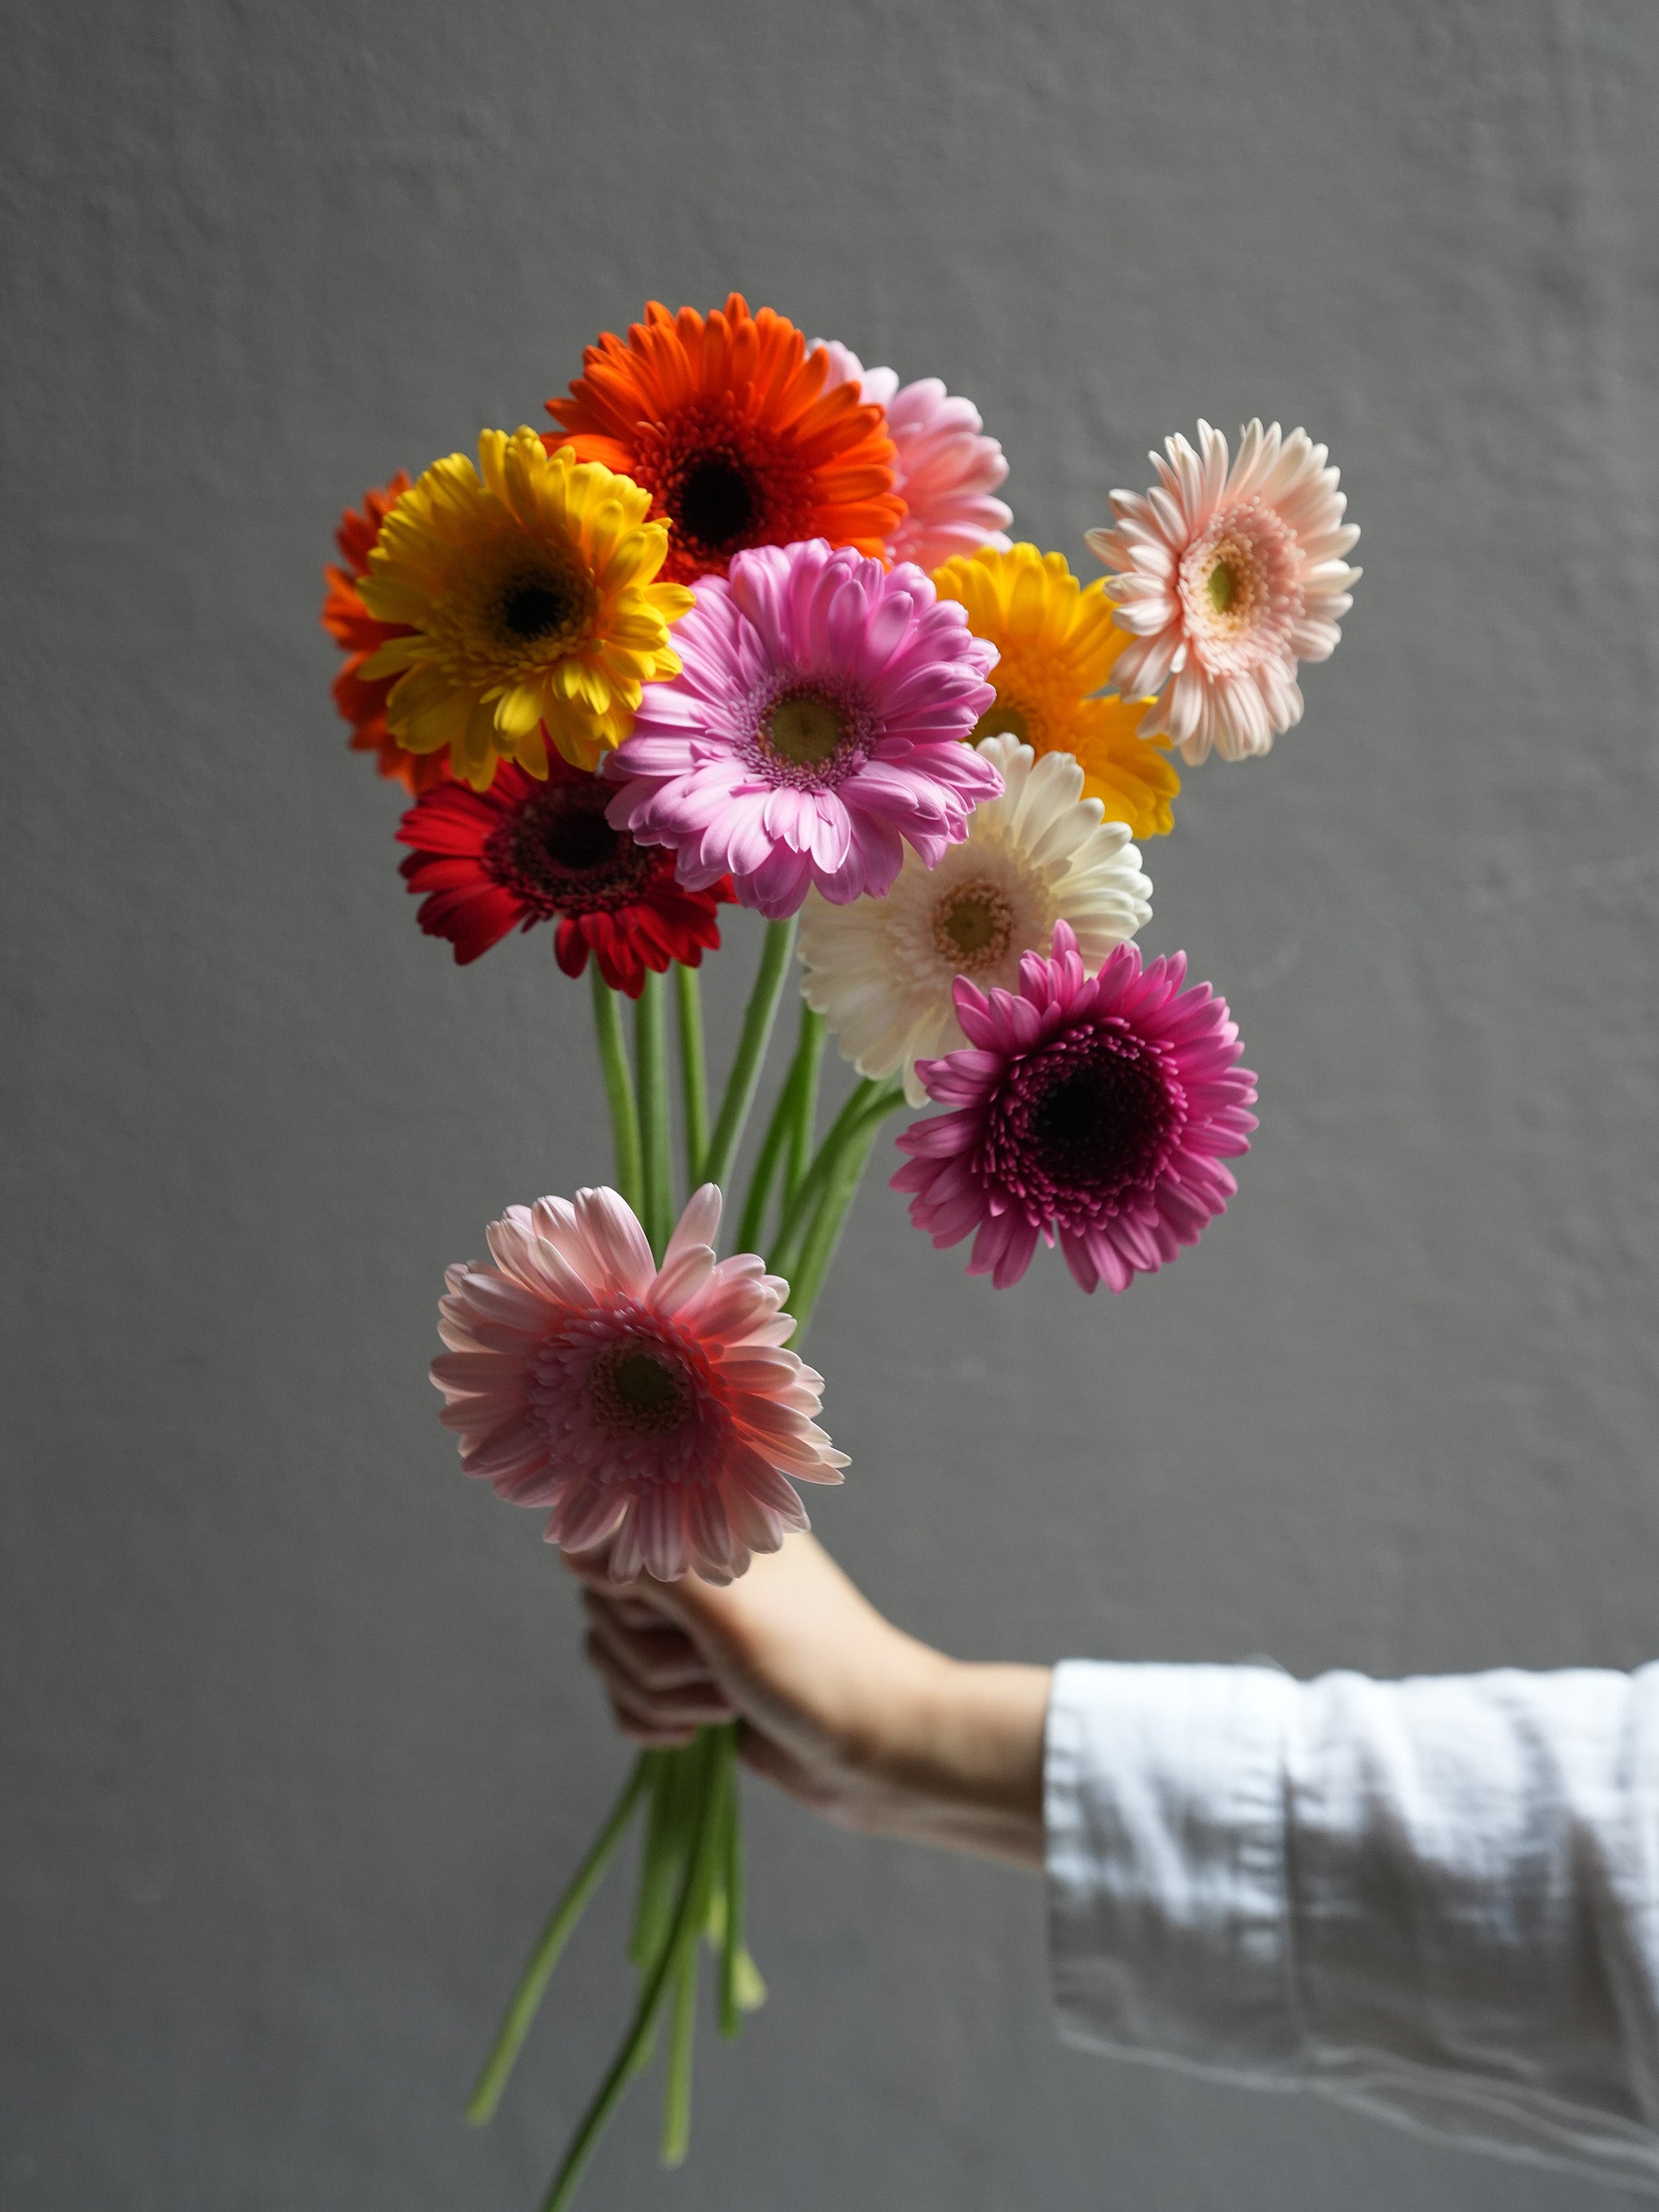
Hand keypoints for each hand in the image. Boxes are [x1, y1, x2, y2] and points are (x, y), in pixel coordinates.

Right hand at [569, 1532, 1049, 1869]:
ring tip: (727, 1703)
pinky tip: (700, 1734)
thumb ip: (651, 1564)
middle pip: (602, 1603)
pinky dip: (652, 1723)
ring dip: (660, 1695)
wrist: (877, 1753)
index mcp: (714, 1528)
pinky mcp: (692, 1683)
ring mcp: (695, 1628)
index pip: (610, 1533)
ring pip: (611, 1656)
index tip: (666, 1612)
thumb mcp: (730, 1609)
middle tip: (716, 1666)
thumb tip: (575, 1537)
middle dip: (650, 1654)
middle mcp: (701, 1569)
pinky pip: (625, 1700)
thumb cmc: (816, 1668)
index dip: (623, 1584)